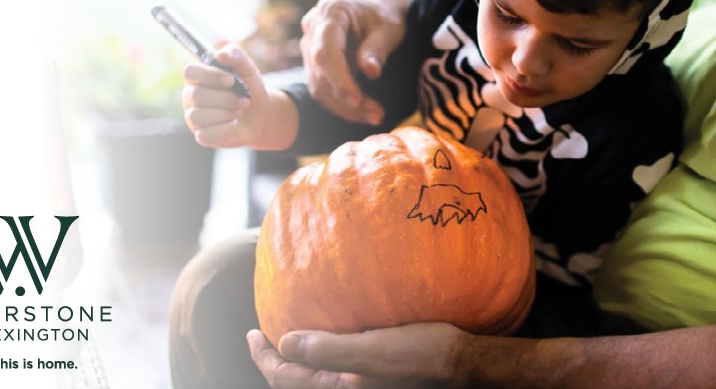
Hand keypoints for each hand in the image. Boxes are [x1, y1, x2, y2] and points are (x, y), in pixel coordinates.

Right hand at [181, 43, 297, 149]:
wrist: (262, 115)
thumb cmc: (249, 89)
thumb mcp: (248, 68)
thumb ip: (236, 55)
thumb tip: (221, 54)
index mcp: (198, 78)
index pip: (189, 71)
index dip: (210, 75)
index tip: (230, 80)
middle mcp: (190, 97)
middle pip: (196, 95)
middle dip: (225, 98)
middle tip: (242, 99)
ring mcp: (194, 117)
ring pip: (199, 116)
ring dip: (226, 113)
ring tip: (237, 111)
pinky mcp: (202, 136)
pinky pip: (206, 134)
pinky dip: (226, 128)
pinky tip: (233, 124)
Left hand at [247, 323, 470, 387]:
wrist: (462, 365)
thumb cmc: (423, 353)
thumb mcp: (373, 350)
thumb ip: (328, 349)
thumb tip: (285, 343)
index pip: (285, 378)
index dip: (263, 357)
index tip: (252, 333)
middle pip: (293, 384)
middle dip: (274, 362)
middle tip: (262, 336)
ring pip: (312, 381)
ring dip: (296, 363)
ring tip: (288, 338)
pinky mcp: (372, 381)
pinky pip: (331, 376)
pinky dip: (318, 362)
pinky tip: (324, 342)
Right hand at [299, 0, 414, 125]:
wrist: (381, 5)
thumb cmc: (386, 13)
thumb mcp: (389, 28)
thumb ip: (377, 48)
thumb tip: (371, 73)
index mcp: (329, 12)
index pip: (325, 51)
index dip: (339, 79)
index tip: (358, 100)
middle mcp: (313, 28)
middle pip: (320, 72)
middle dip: (346, 99)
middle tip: (377, 115)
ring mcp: (311, 45)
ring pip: (319, 85)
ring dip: (344, 107)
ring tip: (375, 116)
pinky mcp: (315, 61)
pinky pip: (323, 87)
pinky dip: (342, 103)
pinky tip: (363, 112)